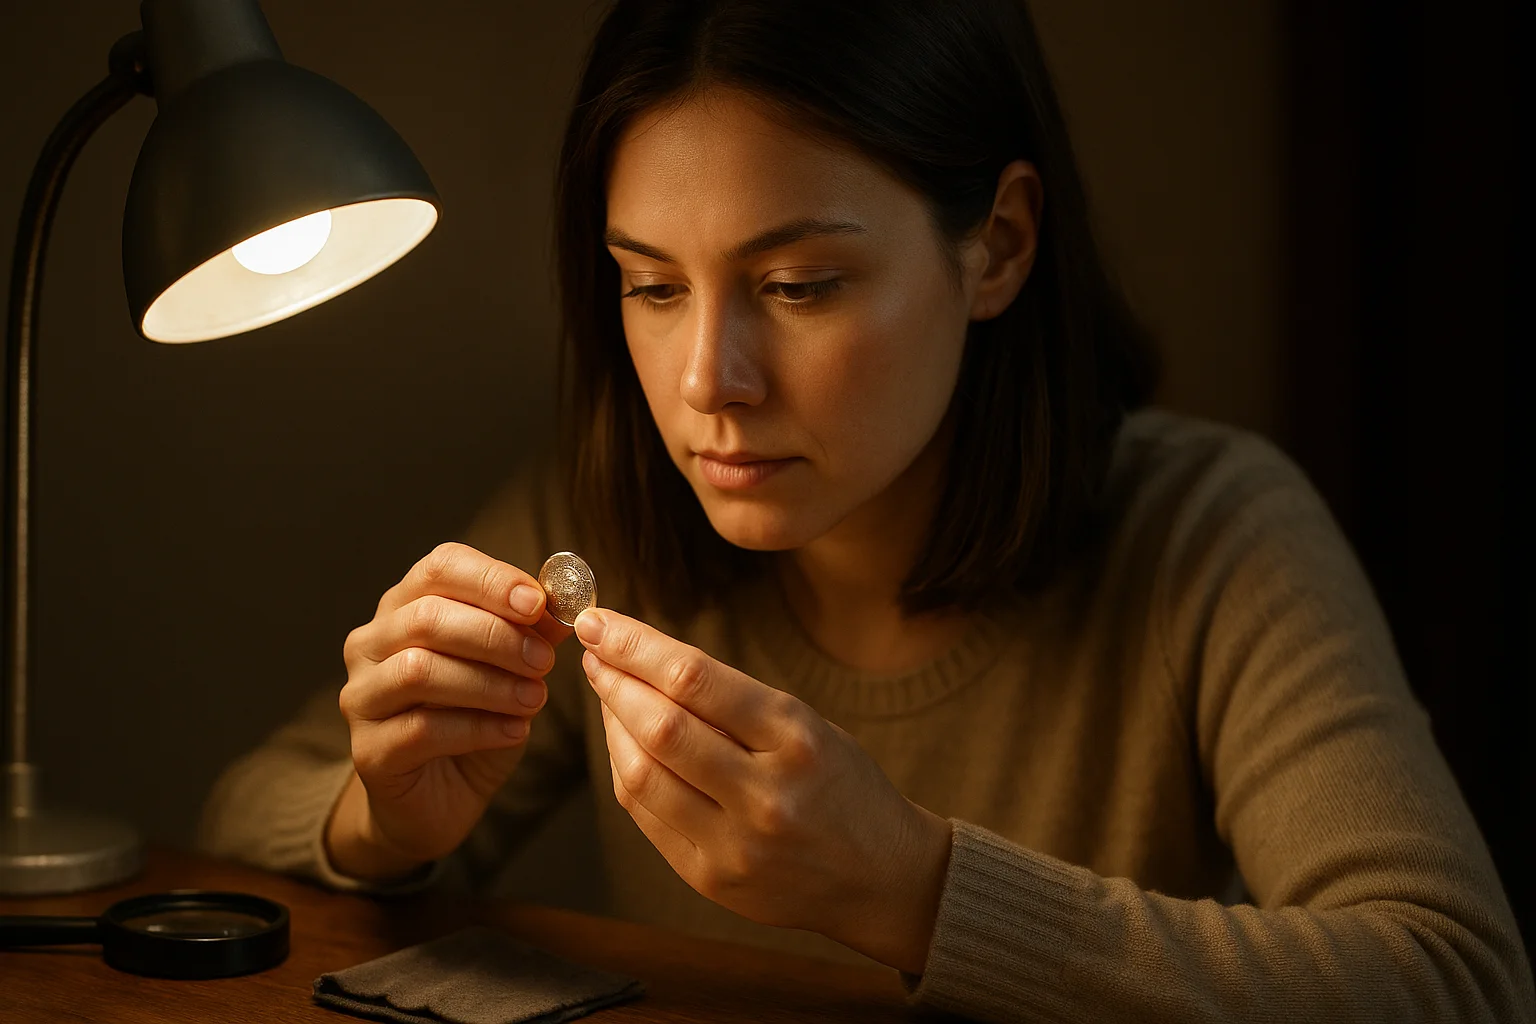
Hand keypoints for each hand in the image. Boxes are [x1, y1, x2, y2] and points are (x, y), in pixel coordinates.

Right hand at [329, 542, 574, 879]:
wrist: (438, 798)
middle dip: (495, 636)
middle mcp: (372, 644)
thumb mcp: (512, 669)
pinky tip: (515, 731)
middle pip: (427, 617)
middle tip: (544, 661)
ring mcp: (361, 696)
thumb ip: (532, 632)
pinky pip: (421, 729)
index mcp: (405, 606)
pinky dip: (479, 727)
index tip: (538, 602)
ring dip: (489, 683)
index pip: (440, 567)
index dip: (491, 579)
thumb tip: (564, 602)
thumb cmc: (474, 718)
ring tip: (535, 698)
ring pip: (418, 670)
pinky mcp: (368, 749)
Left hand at [573, 607, 952, 972]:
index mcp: (796, 738)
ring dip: (612, 726)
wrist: (881, 876)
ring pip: (642, 775)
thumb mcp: (806, 725)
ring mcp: (736, 843)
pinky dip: (627, 771)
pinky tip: (624, 744)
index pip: (695, 678)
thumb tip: (643, 661)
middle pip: (661, 726)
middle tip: (593, 651)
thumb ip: (732, 702)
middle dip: (615, 680)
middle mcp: (766, 793)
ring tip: (607, 693)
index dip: (635, 645)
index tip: (600, 621)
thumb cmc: (841, 784)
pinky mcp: (713, 879)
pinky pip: (647, 816)